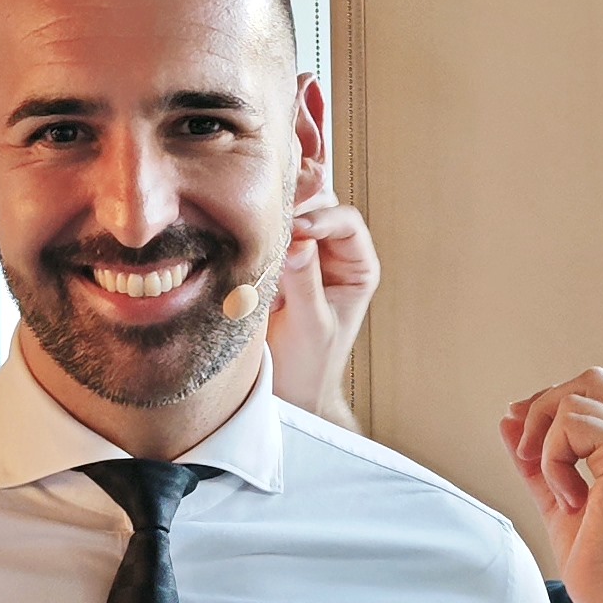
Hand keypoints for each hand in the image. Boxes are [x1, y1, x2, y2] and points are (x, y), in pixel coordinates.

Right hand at [266, 200, 379, 426]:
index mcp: (357, 268)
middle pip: (318, 209)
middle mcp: (333, 257)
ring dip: (274, 222)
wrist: (287, 393)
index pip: (346, 223)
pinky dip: (257, 237)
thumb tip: (299, 240)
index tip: (297, 229)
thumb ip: (305, 283)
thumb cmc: (310, 366)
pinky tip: (246, 248)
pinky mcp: (275, 266)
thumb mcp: (311, 326)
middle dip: (296, 211)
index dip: (323, 218)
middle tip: (270, 222)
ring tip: (257, 237)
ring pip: (290, 218)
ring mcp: (303, 258)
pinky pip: (267, 238)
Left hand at [500, 367, 602, 602]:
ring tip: (561, 491)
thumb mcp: (560, 497)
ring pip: (575, 401)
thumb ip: (539, 457)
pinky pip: (571, 426)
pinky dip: (554, 462)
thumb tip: (510, 420)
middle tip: (527, 455)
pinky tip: (572, 499)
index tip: (523, 437)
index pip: (599, 392)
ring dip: (548, 446)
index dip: (552, 406)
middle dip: (544, 410)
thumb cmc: (602, 563)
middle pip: (590, 381)